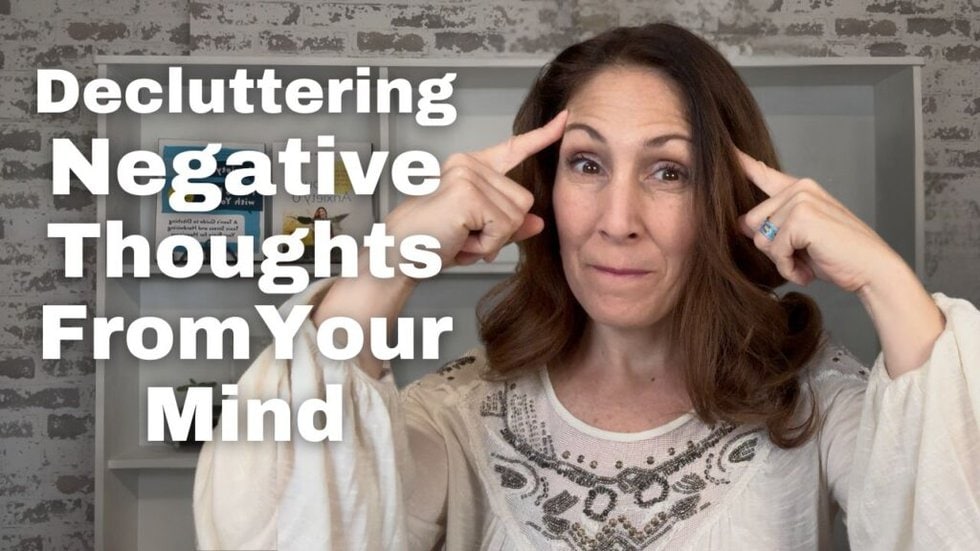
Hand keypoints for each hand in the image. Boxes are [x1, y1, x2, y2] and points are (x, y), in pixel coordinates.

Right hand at [386, 110, 567, 268]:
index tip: (564, 120)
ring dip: (491, 239)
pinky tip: (460, 239)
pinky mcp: (467, 194)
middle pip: (523, 201)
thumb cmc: (429, 242)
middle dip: (500, 230)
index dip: (540, 137)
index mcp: (472, 168)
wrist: (398, 254)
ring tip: (460, 236)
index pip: (513, 149)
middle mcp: (469, 165)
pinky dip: (484, 245)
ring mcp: (467, 176)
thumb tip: (538, 222)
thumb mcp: (479, 234)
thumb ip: (509, 226)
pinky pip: (501, 229)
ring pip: (515, 216)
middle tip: (467, 234)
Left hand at [736, 149, 901, 291]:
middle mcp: (800, 188)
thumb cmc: (839, 256)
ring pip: (761, 239)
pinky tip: (808, 269)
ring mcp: (801, 200)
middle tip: (801, 256)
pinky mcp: (801, 218)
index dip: (740, 161)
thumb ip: (772, 228)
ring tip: (807, 261)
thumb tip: (739, 224)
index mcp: (800, 189)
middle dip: (771, 248)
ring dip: (781, 260)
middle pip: (751, 222)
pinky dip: (789, 267)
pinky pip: (775, 251)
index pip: (762, 173)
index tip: (723, 147)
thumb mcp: (799, 240)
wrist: (873, 270)